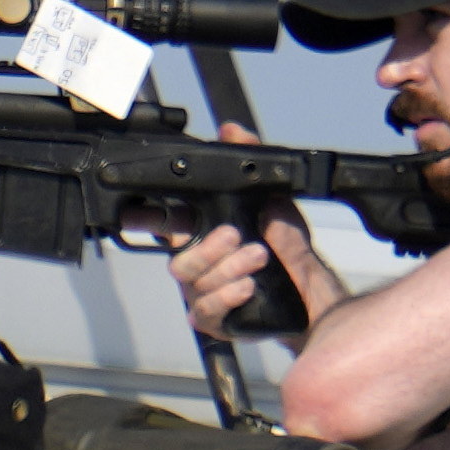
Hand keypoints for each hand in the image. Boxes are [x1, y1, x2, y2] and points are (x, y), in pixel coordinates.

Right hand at [164, 124, 342, 338]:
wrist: (309, 286)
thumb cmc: (285, 244)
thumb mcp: (271, 196)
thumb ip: (249, 162)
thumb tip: (232, 130)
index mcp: (199, 234)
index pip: (162, 224)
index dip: (146, 218)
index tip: (140, 212)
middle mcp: (196, 265)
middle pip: (179, 260)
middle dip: (210, 247)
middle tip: (238, 236)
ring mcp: (202, 294)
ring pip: (195, 283)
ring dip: (228, 268)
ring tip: (259, 257)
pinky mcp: (215, 320)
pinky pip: (207, 310)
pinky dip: (227, 295)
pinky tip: (248, 286)